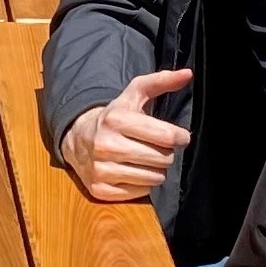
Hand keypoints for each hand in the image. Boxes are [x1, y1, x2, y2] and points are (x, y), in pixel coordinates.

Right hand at [59, 69, 192, 200]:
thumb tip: (187, 74)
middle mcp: (106, 144)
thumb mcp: (133, 95)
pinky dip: (142, 184)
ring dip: (155, 169)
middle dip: (166, 153)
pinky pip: (141, 192)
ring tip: (144, 159)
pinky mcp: (100, 189)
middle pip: (163, 158)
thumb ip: (161, 81)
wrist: (77, 138)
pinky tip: (132, 171)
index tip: (180, 137)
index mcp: (115, 119)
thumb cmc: (114, 116)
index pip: (167, 136)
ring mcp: (101, 169)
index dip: (180, 137)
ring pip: (154, 178)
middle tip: (157, 147)